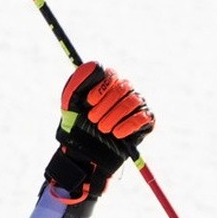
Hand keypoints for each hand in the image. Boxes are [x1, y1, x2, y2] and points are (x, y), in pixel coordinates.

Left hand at [45, 61, 154, 200]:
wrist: (83, 151)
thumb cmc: (76, 124)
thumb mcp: (70, 101)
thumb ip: (79, 79)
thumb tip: (97, 66)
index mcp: (107, 82)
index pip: (111, 74)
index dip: (100, 88)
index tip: (88, 103)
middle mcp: (124, 90)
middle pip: (123, 87)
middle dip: (105, 105)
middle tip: (93, 120)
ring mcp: (136, 105)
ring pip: (133, 101)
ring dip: (115, 116)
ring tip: (103, 129)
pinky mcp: (145, 121)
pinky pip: (143, 117)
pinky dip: (128, 125)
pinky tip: (117, 134)